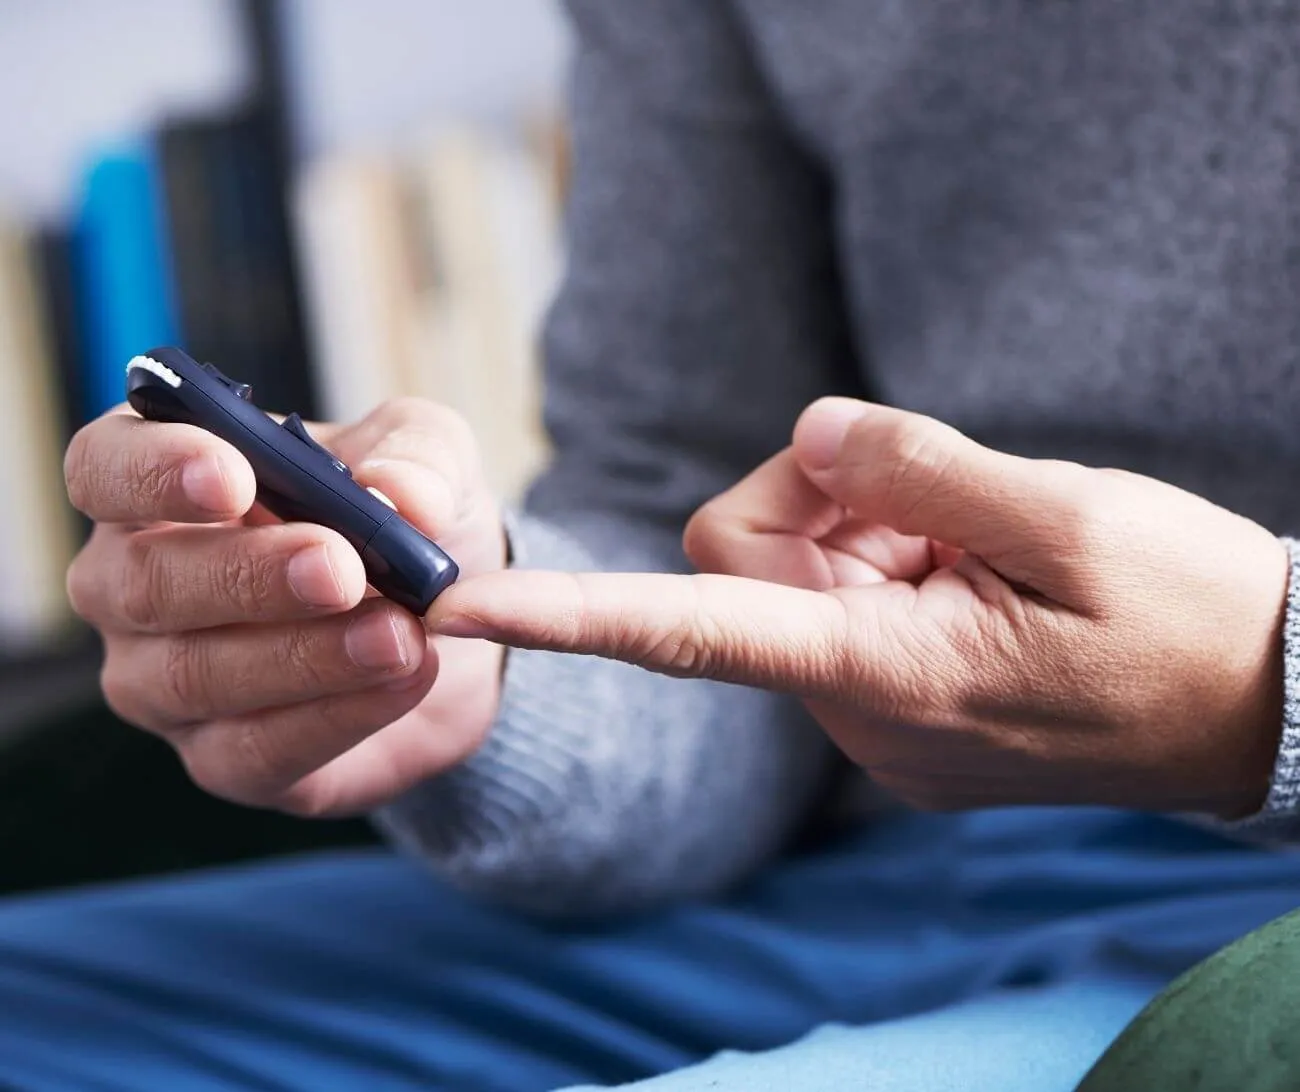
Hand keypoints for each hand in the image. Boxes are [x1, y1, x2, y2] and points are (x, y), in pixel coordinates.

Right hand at [64, 398, 504, 816]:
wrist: (458, 622)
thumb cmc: (409, 514)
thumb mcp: (433, 453)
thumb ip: (419, 456)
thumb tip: (397, 493)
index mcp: (163, 482)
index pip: (105, 467)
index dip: (153, 471)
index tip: (232, 476)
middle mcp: (136, 585)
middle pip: (143, 583)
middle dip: (246, 575)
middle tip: (341, 569)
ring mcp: (165, 682)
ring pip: (194, 677)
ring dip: (303, 655)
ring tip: (399, 634)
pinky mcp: (224, 759)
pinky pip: (255, 750)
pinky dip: (339, 715)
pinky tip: (406, 677)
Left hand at [429, 398, 1288, 819]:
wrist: (1266, 708)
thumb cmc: (1185, 618)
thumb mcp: (1071, 516)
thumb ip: (919, 466)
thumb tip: (806, 433)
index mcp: (887, 677)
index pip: (688, 634)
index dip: (569, 612)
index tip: (462, 604)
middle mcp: (851, 713)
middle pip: (741, 556)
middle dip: (822, 501)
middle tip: (944, 502)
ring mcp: (867, 720)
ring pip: (787, 574)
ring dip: (869, 530)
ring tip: (980, 548)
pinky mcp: (887, 706)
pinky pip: (830, 602)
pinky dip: (885, 562)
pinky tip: (973, 575)